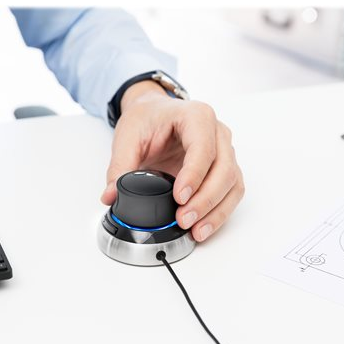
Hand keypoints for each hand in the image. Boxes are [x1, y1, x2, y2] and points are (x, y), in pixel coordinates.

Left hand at [101, 80, 244, 241]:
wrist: (153, 113)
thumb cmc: (147, 118)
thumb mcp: (127, 137)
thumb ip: (119, 167)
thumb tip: (111, 196)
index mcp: (196, 116)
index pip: (203, 147)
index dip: (194, 175)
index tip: (179, 197)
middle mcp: (217, 132)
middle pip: (224, 169)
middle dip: (205, 200)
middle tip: (183, 219)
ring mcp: (225, 150)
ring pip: (232, 183)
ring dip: (215, 210)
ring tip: (195, 230)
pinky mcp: (225, 168)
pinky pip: (231, 192)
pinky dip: (219, 212)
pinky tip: (203, 227)